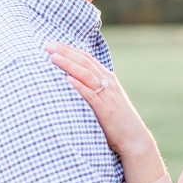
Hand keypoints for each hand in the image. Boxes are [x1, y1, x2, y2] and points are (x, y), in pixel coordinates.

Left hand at [46, 43, 165, 182]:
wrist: (134, 138)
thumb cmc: (117, 120)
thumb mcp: (106, 98)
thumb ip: (93, 88)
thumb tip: (72, 81)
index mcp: (108, 78)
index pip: (86, 58)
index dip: (69, 49)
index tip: (52, 44)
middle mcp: (109, 83)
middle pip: (85, 62)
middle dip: (66, 52)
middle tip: (47, 46)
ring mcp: (108, 96)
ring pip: (87, 75)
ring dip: (69, 65)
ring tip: (53, 58)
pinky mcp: (106, 110)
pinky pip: (91, 95)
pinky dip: (79, 86)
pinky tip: (67, 80)